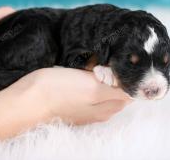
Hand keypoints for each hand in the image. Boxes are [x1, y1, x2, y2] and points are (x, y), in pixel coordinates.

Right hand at [9, 67, 131, 124]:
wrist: (29, 99)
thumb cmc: (61, 91)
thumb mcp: (94, 89)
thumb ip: (118, 91)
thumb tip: (140, 91)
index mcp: (109, 107)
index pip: (130, 91)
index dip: (129, 75)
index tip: (125, 60)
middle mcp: (100, 109)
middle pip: (117, 88)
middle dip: (116, 73)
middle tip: (107, 59)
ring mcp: (87, 106)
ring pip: (103, 86)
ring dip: (102, 74)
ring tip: (94, 62)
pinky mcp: (74, 100)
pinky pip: (89, 87)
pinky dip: (90, 77)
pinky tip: (82, 69)